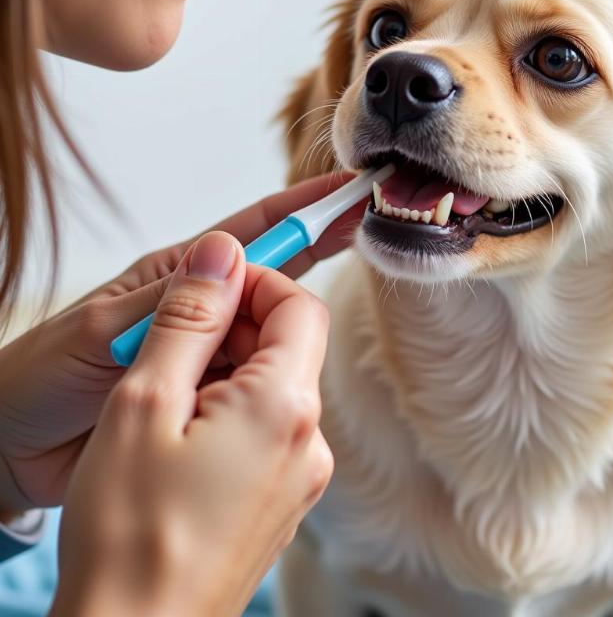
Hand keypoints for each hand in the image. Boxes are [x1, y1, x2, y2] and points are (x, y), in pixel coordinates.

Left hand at [0, 171, 358, 512]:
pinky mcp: (207, 398)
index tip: (348, 191)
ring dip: (282, 343)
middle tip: (342, 272)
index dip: (303, 211)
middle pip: (272, 284)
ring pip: (268, 338)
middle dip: (306, 278)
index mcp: (176, 277)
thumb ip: (168, 299)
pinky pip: (252, 385)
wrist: (11, 447)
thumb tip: (232, 250)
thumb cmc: (42, 376)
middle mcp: (200, 310)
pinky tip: (277, 393)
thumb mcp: (100, 331)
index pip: (252, 234)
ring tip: (281, 361)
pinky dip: (268, 384)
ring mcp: (206, 354)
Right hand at [50, 232, 332, 616]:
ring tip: (164, 402)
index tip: (205, 291)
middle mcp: (312, 440)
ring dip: (228, 373)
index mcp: (286, 407)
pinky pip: (271, 431)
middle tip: (168, 348)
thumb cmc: (129, 533)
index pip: (300, 305)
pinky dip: (233, 413)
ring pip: (277, 388)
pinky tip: (182, 441)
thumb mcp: (144, 402)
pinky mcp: (285, 501)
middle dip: (234, 330)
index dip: (254, 284)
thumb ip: (190, 317)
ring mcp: (303, 476)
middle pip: (291, 346)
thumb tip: (221, 251)